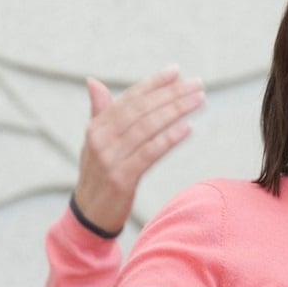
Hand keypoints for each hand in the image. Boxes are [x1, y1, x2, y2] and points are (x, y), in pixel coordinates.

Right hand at [73, 67, 204, 233]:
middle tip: (197, 84)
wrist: (89, 215)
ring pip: (148, 128)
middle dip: (172, 94)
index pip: (130, 98)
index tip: (177, 71)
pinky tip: (188, 128)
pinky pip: (149, 154)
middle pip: (142, 110)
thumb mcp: (94, 142)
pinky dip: (169, 139)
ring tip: (199, 101)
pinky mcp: (121, 179)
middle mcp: (101, 139)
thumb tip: (93, 81)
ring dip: (176, 111)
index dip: (154, 83)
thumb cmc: (98, 174)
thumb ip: (100, 111)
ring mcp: (110, 159)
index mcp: (97, 126)